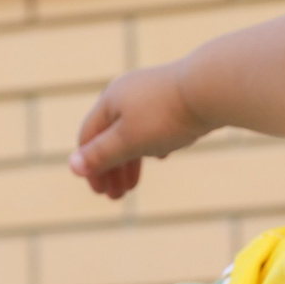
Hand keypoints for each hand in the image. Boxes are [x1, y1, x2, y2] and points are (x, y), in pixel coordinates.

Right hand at [69, 65, 209, 198]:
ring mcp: (151, 94)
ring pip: (134, 132)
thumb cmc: (167, 115)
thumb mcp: (129, 140)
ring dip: (131, 160)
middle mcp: (127, 93)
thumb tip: (72, 166)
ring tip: (134, 184)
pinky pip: (157, 125)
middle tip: (117, 197)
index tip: (101, 193)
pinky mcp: (175, 98)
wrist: (212, 87)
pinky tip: (162, 156)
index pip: (88, 137)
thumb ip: (101, 154)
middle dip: (111, 168)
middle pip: (110, 136)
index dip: (90, 167)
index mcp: (109, 100)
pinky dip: (153, 144)